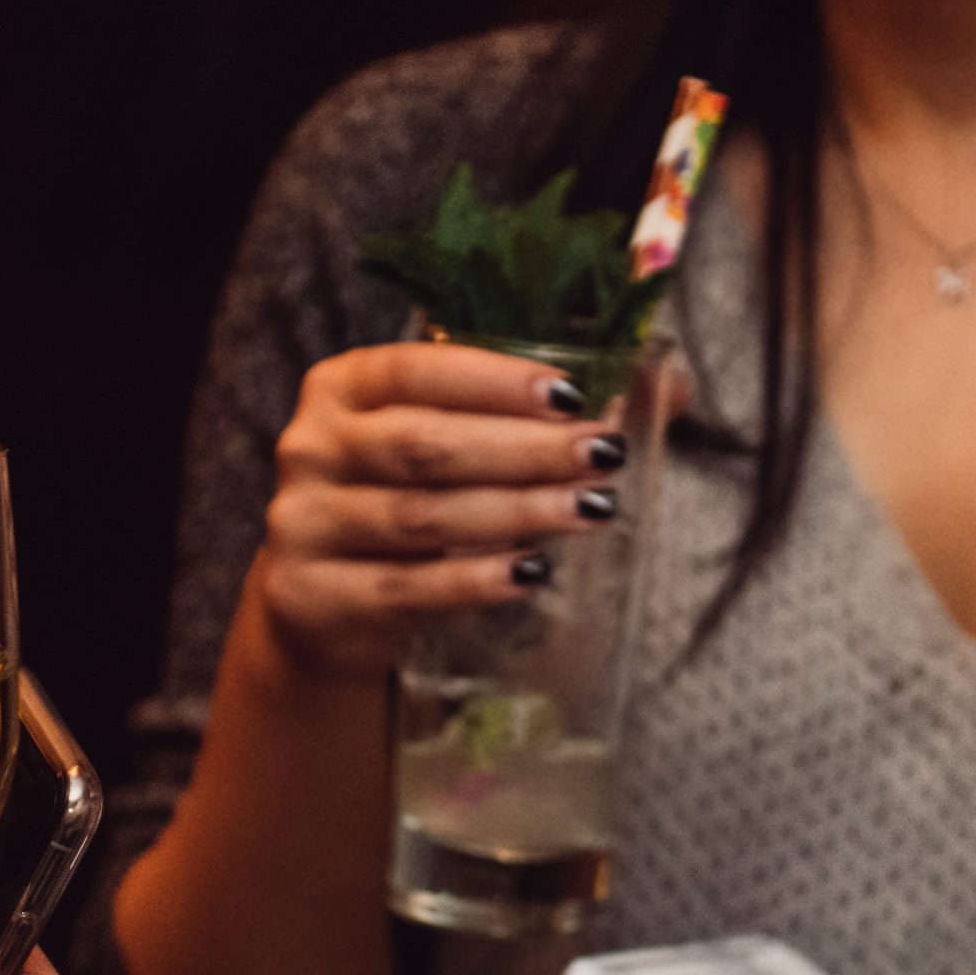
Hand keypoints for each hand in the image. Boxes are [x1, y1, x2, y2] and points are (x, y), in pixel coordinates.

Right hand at [243, 341, 630, 680]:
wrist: (324, 604)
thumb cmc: (405, 501)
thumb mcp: (452, 443)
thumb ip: (536, 412)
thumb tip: (670, 389)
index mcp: (343, 387)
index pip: (418, 370)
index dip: (496, 380)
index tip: (572, 395)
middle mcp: (312, 448)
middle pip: (426, 446)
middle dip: (524, 450)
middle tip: (601, 455)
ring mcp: (305, 524)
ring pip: (423, 516)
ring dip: (516, 512)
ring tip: (590, 510)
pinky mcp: (314, 596)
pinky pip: (408, 588)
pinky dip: (474, 580)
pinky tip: (530, 571)